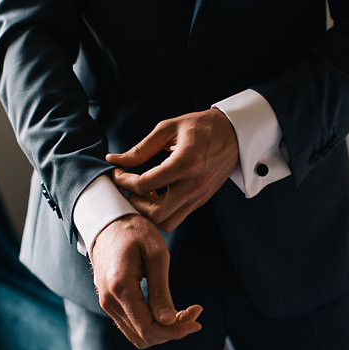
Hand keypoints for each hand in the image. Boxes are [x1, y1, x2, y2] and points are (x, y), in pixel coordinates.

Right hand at [91, 213, 202, 348]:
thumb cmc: (135, 232)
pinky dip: (153, 324)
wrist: (108, 222)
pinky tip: (168, 309)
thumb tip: (169, 322)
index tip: (198, 322)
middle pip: (145, 337)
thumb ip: (160, 290)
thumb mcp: (156, 254)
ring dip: (164, 329)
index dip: (175, 332)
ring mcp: (107, 304)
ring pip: (139, 335)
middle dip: (173, 331)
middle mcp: (109, 302)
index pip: (149, 328)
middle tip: (195, 311)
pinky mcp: (111, 303)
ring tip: (184, 311)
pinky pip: (133, 325)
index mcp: (121, 288)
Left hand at [106, 109, 237, 231]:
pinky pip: (177, 217)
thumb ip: (140, 149)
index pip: (145, 184)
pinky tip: (157, 193)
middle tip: (129, 187)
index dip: (124, 181)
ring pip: (167, 223)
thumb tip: (114, 160)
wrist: (234, 134)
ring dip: (149, 212)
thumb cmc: (201, 126)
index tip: (118, 173)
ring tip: (144, 192)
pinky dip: (162, 211)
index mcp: (185, 162)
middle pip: (155, 214)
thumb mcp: (168, 128)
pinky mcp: (201, 201)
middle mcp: (194, 184)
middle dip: (135, 204)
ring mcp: (199, 196)